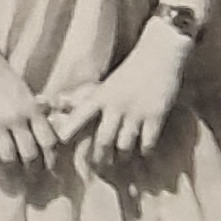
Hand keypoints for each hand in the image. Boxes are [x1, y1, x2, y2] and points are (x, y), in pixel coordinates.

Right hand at [0, 49, 59, 171]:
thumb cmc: (3, 75)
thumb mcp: (25, 92)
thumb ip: (33, 113)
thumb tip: (43, 135)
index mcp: (31, 109)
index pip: (48, 141)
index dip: (50, 157)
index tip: (48, 165)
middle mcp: (16, 118)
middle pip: (30, 154)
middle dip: (32, 167)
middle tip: (31, 172)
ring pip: (8, 157)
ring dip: (10, 164)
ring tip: (10, 164)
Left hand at [61, 22, 189, 167]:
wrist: (160, 54)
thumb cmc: (131, 70)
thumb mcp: (106, 83)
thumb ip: (87, 98)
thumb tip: (60, 103)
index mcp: (101, 96)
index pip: (80, 115)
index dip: (69, 130)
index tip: (61, 144)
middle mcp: (116, 106)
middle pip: (103, 140)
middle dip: (101, 158)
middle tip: (100, 166)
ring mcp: (136, 112)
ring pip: (124, 145)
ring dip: (123, 156)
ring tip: (122, 159)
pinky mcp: (155, 116)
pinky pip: (147, 143)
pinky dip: (145, 151)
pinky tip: (144, 151)